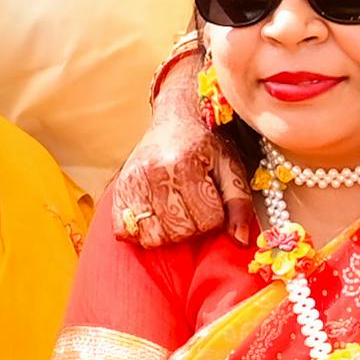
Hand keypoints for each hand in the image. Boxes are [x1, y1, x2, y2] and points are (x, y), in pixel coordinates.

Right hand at [104, 57, 239, 246]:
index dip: (215, 217)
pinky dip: (140, 231)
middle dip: (193, 226)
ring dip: (168, 232)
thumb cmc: (205, 145)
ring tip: (175, 211)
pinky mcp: (119, 190)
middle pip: (180, 231)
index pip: (207, 221)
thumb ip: (239, 203)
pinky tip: (153, 216)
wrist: (175, 119)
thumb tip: (240, 240)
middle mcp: (155, 172)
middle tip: (193, 205)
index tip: (211, 200)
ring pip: (153, 237)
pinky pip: (125, 231)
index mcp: (185, 165)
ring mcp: (133, 182)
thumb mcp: (230, 167)